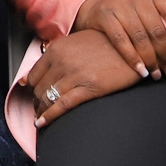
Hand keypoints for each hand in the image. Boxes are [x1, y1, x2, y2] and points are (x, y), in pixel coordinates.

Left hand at [24, 29, 140, 127]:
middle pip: (39, 88)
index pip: (34, 73)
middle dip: (37, 101)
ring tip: (41, 118)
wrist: (134, 47)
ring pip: (48, 98)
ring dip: (41, 111)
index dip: (31, 88)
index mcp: (58, 48)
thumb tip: (42, 68)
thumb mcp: (79, 42)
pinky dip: (49, 116)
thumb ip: (59, 54)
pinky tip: (42, 123)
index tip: (33, 95)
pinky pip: (62, 105)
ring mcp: (75, 74)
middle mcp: (63, 60)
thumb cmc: (108, 44)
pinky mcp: (89, 88)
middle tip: (38, 110)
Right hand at [74, 0, 165, 79]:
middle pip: (157, 29)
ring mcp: (119, 2)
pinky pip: (121, 41)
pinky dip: (133, 58)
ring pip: (140, 38)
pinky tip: (141, 70)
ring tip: (155, 74)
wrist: (101, 9)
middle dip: (165, 54)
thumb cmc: (136, 8)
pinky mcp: (104, 14)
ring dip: (150, 60)